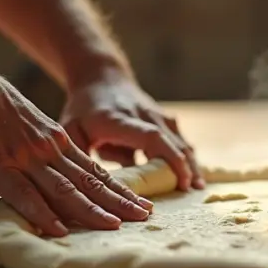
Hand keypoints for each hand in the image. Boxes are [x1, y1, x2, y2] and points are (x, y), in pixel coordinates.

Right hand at [0, 61, 154, 235]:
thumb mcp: (32, 127)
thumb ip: (45, 150)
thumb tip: (56, 175)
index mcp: (58, 143)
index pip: (96, 171)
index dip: (120, 189)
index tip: (141, 203)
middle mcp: (49, 152)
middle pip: (90, 181)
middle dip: (119, 201)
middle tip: (144, 217)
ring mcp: (26, 160)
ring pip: (66, 189)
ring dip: (92, 210)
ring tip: (115, 226)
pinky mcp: (0, 169)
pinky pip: (26, 195)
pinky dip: (44, 213)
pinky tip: (60, 229)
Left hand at [60, 71, 203, 190]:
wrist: (102, 77)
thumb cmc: (83, 109)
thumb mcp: (71, 130)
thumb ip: (80, 156)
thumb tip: (89, 187)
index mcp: (120, 121)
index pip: (151, 137)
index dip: (168, 157)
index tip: (180, 178)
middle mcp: (144, 115)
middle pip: (172, 141)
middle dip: (184, 165)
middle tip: (191, 190)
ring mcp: (157, 115)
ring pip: (180, 140)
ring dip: (190, 163)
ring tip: (196, 187)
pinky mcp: (164, 119)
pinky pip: (179, 140)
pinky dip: (187, 157)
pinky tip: (193, 175)